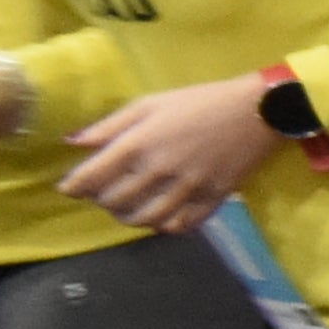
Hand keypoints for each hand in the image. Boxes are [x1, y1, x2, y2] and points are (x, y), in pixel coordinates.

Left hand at [60, 74, 280, 232]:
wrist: (259, 110)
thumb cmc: (200, 101)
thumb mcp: (151, 103)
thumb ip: (111, 125)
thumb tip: (74, 143)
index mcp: (140, 142)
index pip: (92, 176)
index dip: (73, 187)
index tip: (69, 188)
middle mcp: (160, 169)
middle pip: (114, 201)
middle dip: (100, 200)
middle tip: (102, 194)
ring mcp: (188, 187)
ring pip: (145, 219)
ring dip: (128, 218)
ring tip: (127, 209)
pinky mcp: (213, 198)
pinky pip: (182, 225)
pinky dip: (164, 226)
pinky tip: (161, 218)